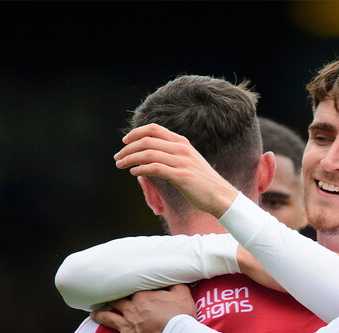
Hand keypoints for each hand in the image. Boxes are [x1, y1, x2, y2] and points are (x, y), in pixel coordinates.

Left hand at [92, 284, 196, 332]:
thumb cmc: (181, 315)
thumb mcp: (182, 293)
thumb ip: (175, 284)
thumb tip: (173, 279)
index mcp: (141, 296)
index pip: (130, 290)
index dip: (127, 290)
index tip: (125, 289)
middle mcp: (130, 308)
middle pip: (114, 301)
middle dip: (109, 300)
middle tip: (105, 300)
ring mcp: (126, 325)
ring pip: (106, 318)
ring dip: (98, 315)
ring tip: (94, 314)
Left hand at [114, 123, 239, 216]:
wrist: (220, 195)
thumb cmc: (202, 182)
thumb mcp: (188, 162)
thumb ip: (172, 155)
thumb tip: (150, 157)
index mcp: (182, 143)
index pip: (154, 129)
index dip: (136, 132)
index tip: (125, 141)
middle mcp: (182, 149)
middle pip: (147, 141)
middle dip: (128, 148)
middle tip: (118, 157)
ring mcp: (182, 162)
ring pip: (148, 154)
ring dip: (130, 159)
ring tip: (121, 165)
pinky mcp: (181, 176)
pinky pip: (155, 168)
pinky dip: (140, 169)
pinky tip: (134, 172)